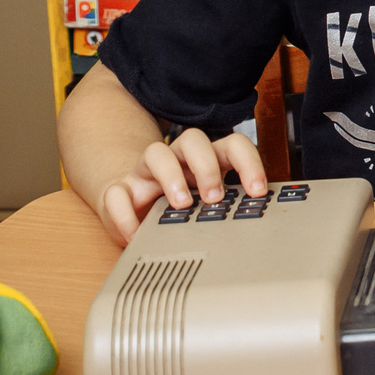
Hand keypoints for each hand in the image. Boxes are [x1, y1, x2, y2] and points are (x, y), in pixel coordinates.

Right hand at [93, 127, 268, 246]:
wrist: (134, 211)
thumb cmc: (178, 207)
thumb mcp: (208, 206)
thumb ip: (226, 208)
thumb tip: (253, 224)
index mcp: (207, 160)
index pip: (232, 145)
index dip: (248, 162)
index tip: (257, 190)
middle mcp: (177, 159)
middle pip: (194, 140)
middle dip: (207, 167)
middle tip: (215, 197)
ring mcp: (147, 171)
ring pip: (156, 152)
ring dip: (171, 176)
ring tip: (182, 205)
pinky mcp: (120, 189)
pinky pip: (117, 192)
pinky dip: (125, 213)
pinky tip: (136, 234)